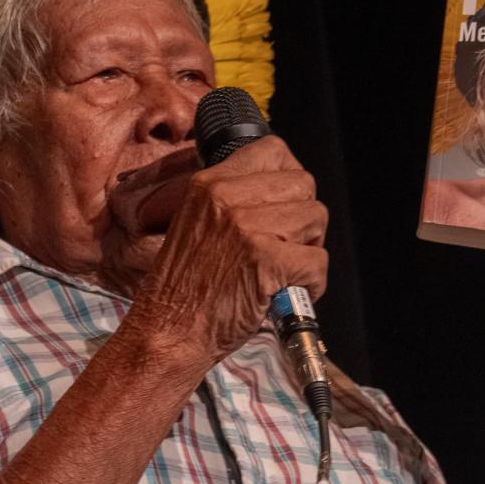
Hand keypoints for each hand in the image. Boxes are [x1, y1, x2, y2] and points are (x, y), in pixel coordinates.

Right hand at [125, 136, 328, 370]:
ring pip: (316, 218)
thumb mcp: (195, 224)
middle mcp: (227, 197)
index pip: (273, 150)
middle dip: (304, 217)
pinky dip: (311, 283)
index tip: (286, 202)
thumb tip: (281, 189)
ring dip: (309, 249)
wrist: (166, 333)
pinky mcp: (267, 261)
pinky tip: (285, 292)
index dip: (289, 176)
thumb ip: (233, 200)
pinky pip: (318, 261)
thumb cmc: (182, 289)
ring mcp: (248, 227)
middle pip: (304, 184)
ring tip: (284, 270)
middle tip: (285, 245)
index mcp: (208, 184)